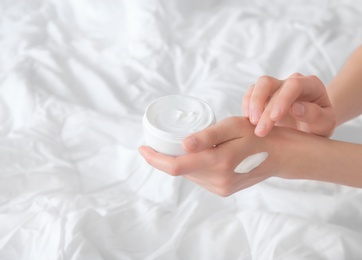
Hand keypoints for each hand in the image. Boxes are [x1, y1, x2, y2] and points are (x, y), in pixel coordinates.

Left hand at [139, 116, 323, 195]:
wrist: (281, 154)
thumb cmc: (258, 134)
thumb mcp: (233, 127)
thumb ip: (208, 136)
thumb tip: (183, 145)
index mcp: (218, 163)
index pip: (176, 166)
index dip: (155, 158)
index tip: (142, 148)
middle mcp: (218, 181)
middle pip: (180, 171)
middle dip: (166, 158)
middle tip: (162, 141)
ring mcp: (222, 188)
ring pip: (190, 175)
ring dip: (181, 162)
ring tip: (182, 145)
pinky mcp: (224, 190)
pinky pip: (200, 178)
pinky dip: (194, 166)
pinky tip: (199, 155)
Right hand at [243, 73, 335, 136]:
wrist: (311, 129)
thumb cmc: (319, 126)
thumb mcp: (324, 125)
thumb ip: (315, 116)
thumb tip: (295, 108)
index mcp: (311, 85)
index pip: (294, 85)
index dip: (282, 99)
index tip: (275, 117)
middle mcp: (291, 82)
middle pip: (269, 83)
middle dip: (262, 105)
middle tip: (260, 129)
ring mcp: (276, 87)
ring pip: (258, 85)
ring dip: (252, 103)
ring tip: (252, 123)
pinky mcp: (264, 95)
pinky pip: (251, 93)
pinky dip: (247, 105)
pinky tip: (248, 120)